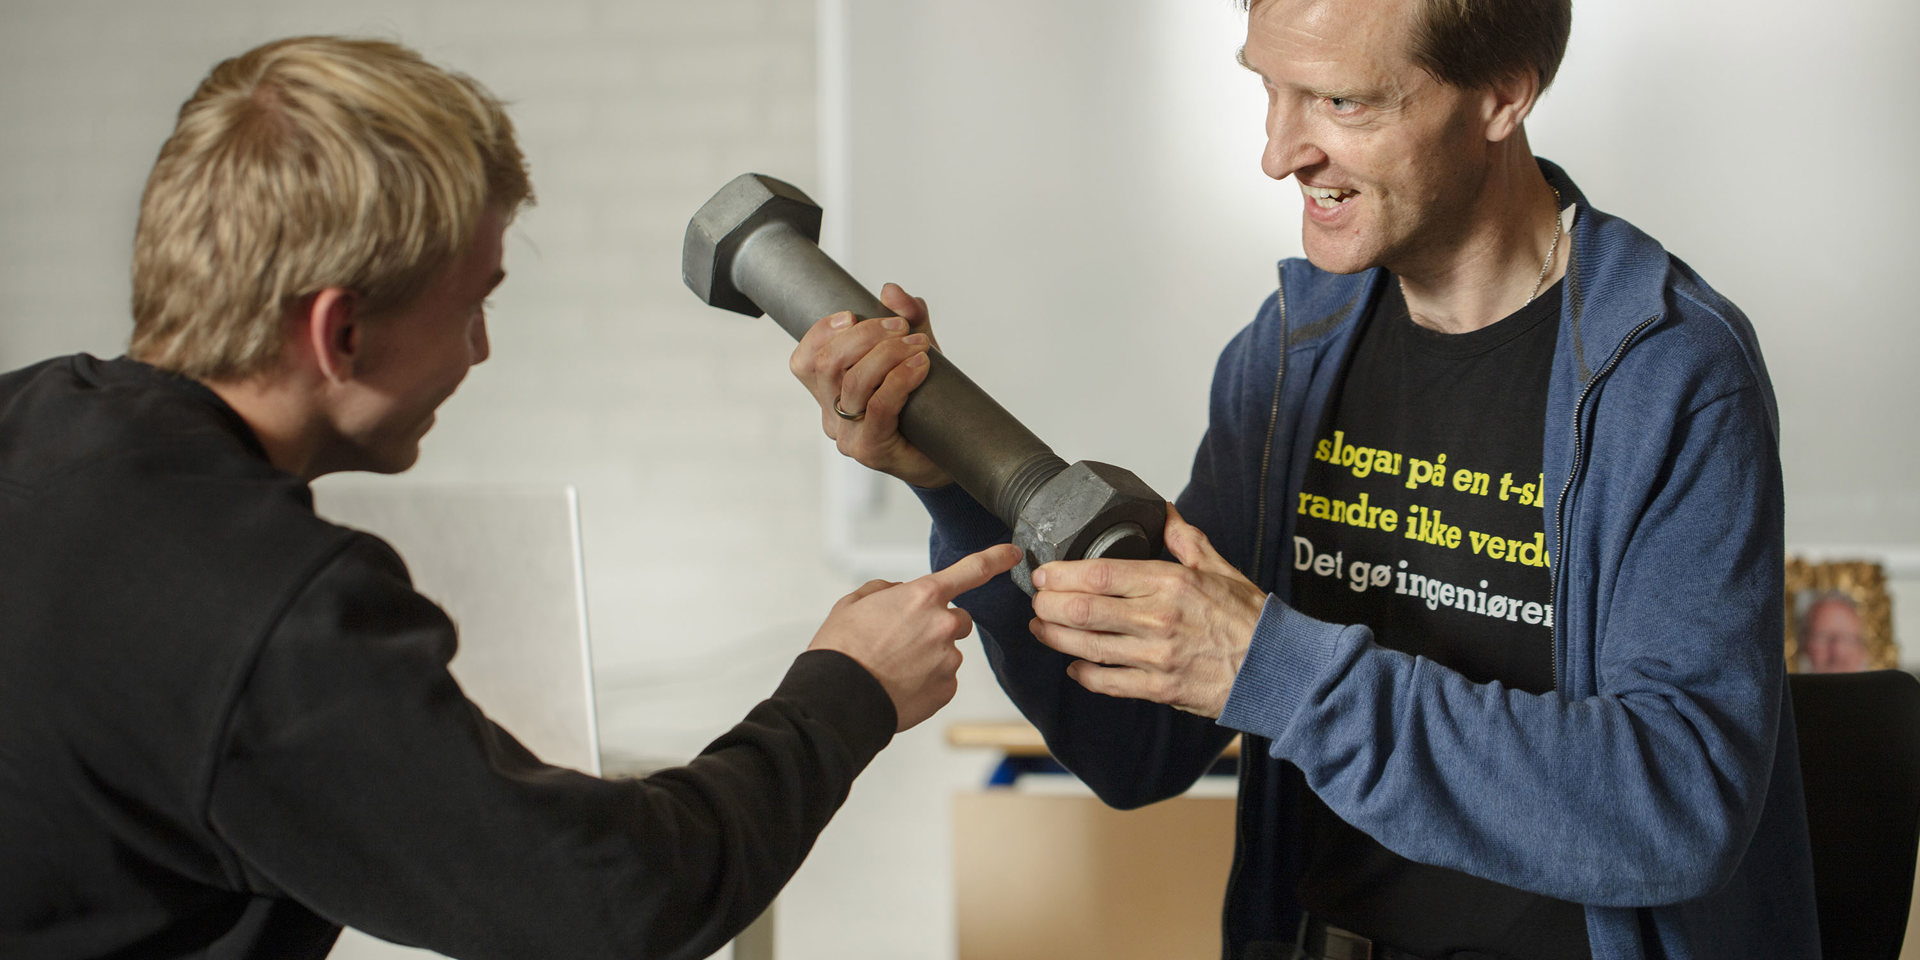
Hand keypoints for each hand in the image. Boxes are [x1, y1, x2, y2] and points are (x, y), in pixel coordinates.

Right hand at [789, 282, 953, 488]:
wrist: (952, 451)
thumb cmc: (927, 404)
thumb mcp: (915, 350)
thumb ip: (906, 318)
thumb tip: (890, 292)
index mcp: (830, 392)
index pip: (804, 360)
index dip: (821, 332)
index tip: (853, 314)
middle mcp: (832, 415)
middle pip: (827, 364)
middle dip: (865, 335)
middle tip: (901, 327)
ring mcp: (848, 436)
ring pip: (854, 383)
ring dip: (888, 354)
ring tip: (919, 345)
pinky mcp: (871, 450)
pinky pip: (879, 406)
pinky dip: (900, 379)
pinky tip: (921, 366)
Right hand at [809, 542, 1020, 731]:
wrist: (838, 699)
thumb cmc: (842, 651)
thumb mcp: (854, 603)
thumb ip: (885, 590)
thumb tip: (899, 594)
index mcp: (923, 596)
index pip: (972, 570)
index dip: (997, 558)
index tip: (1013, 554)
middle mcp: (943, 625)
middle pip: (958, 620)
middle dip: (939, 626)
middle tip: (905, 641)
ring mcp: (948, 659)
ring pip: (947, 653)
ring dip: (929, 657)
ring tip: (894, 668)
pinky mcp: (946, 689)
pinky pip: (943, 680)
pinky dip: (926, 682)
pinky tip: (900, 685)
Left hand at [1028, 504, 1266, 717]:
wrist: (1278, 668)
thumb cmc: (1251, 619)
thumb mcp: (1220, 568)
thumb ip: (1185, 538)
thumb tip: (1163, 511)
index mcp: (1171, 582)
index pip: (1100, 573)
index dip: (1061, 574)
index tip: (1043, 574)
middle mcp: (1159, 618)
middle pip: (1083, 610)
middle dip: (1048, 605)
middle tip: (1036, 601)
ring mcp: (1157, 656)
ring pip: (1088, 646)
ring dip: (1055, 637)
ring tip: (1040, 628)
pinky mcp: (1160, 688)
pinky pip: (1109, 682)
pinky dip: (1084, 674)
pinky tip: (1073, 664)